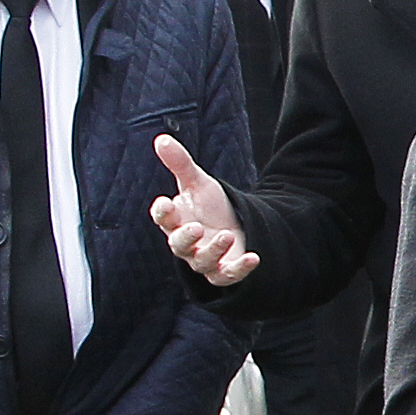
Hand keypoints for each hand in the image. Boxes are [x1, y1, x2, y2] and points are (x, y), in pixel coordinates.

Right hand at [150, 135, 257, 288]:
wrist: (236, 223)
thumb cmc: (210, 205)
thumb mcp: (197, 182)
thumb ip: (180, 163)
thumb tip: (161, 138)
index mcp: (175, 221)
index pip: (163, 219)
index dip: (162, 213)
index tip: (165, 202)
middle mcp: (187, 244)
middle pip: (178, 245)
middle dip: (186, 237)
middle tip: (196, 227)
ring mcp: (205, 260)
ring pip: (203, 262)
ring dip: (214, 250)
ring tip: (226, 235)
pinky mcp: (224, 271)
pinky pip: (228, 275)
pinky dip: (240, 268)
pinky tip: (254, 257)